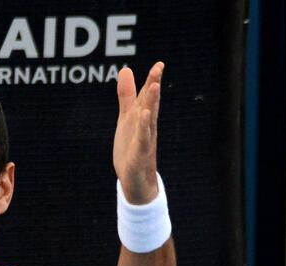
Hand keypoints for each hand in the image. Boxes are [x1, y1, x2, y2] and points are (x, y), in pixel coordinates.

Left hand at [112, 62, 162, 203]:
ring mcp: (144, 140)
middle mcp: (146, 127)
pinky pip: (142, 139)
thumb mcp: (126, 119)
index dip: (152, 80)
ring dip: (151, 103)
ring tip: (154, 86)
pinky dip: (143, 128)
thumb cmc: (131, 148)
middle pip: (150, 104)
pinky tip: (144, 115)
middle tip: (158, 68)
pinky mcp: (139, 155)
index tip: (159, 63)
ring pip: (149, 119)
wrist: (136, 180)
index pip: (147, 97)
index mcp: (142, 118)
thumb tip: (126, 70)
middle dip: (153, 85)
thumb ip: (127, 96)